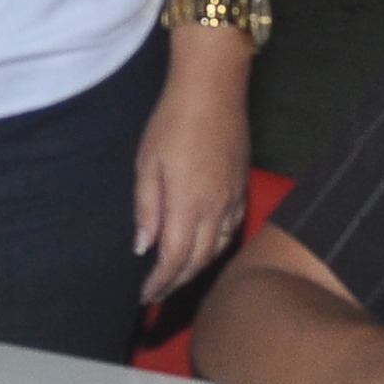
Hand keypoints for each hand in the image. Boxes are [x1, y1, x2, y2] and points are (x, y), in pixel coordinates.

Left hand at [131, 43, 250, 306]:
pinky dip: (215, 247)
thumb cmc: (172, 121)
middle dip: (176, 282)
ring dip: (196, 268)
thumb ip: (146, 208)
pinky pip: (231, 229)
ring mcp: (233, 198)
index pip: (175, 259)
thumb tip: (143, 248)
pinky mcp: (241, 186)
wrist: (213, 87)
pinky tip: (204, 246)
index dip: (159, 282)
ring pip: (217, 248)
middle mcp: (216, 209)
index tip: (144, 296)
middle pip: (198, 261)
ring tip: (176, 275)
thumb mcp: (147, 163)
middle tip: (156, 293)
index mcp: (189, 205)